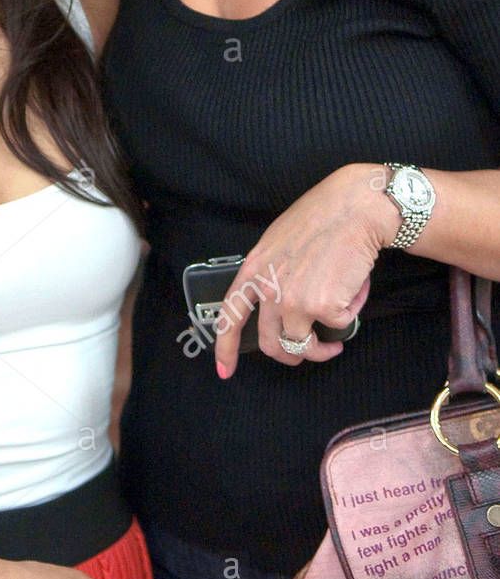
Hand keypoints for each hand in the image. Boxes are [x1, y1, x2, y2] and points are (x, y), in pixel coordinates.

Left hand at [215, 163, 397, 377]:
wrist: (354, 208)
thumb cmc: (322, 219)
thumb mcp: (277, 243)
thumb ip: (270, 274)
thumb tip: (276, 307)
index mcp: (253, 271)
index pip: (230, 318)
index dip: (225, 349)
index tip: (224, 370)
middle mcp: (268, 289)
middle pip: (270, 343)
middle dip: (289, 356)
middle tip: (303, 354)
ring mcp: (294, 301)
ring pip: (303, 345)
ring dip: (321, 350)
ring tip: (334, 344)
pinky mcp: (324, 307)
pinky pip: (339, 326)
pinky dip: (350, 314)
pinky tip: (354, 292)